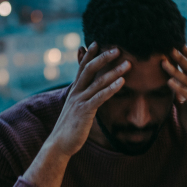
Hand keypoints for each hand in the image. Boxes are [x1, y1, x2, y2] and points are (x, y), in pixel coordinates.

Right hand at [48, 43, 129, 157]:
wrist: (59, 143)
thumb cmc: (70, 126)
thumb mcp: (76, 108)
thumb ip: (83, 98)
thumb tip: (90, 92)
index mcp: (74, 90)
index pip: (81, 68)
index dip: (89, 55)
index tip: (97, 42)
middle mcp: (76, 92)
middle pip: (89, 69)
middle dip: (103, 57)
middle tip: (117, 49)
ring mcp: (79, 101)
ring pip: (97, 82)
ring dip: (114, 71)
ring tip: (127, 64)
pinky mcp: (84, 111)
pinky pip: (100, 97)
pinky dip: (111, 88)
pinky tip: (122, 82)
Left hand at [162, 46, 186, 156]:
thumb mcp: (184, 109)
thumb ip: (178, 99)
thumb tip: (170, 90)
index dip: (185, 58)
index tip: (177, 46)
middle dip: (180, 59)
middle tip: (170, 47)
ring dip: (175, 71)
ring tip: (164, 63)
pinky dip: (178, 88)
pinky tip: (169, 82)